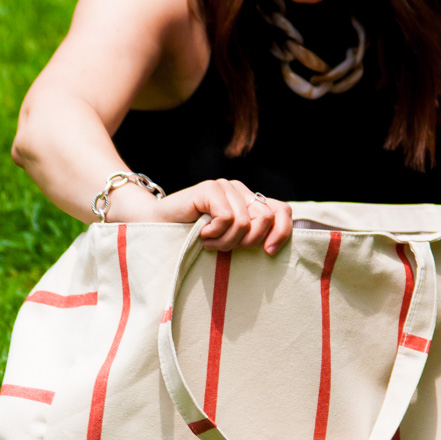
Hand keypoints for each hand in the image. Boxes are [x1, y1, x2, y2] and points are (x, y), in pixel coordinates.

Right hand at [154, 179, 292, 254]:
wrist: (157, 226)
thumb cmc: (194, 238)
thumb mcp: (229, 241)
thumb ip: (250, 237)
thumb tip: (274, 247)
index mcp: (250, 201)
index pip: (282, 211)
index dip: (282, 232)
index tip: (268, 253)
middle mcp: (241, 190)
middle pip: (266, 218)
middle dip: (248, 242)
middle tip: (225, 248)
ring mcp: (225, 187)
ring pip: (244, 223)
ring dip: (226, 242)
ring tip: (209, 243)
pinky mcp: (210, 189)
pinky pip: (227, 218)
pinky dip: (215, 233)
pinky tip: (201, 233)